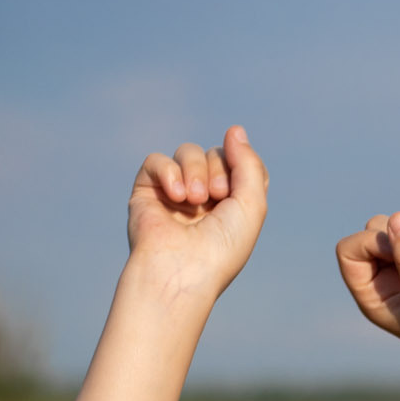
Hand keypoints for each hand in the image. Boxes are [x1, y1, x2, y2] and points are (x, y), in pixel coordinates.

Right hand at [127, 126, 268, 298]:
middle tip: (217, 197)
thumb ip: (249, 164)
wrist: (181, 271)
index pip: (240, 163)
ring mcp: (174, 193)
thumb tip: (235, 129)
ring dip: (195, 170)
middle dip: (219, 170)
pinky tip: (176, 195)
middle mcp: (204, 197)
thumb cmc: (221, 248)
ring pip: (187, 151)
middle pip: (216, 154)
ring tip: (194, 199)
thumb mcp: (252, 205)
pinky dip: (168, 172)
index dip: (241, 167)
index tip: (236, 190)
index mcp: (231, 204)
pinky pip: (156, 160)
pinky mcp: (147, 192)